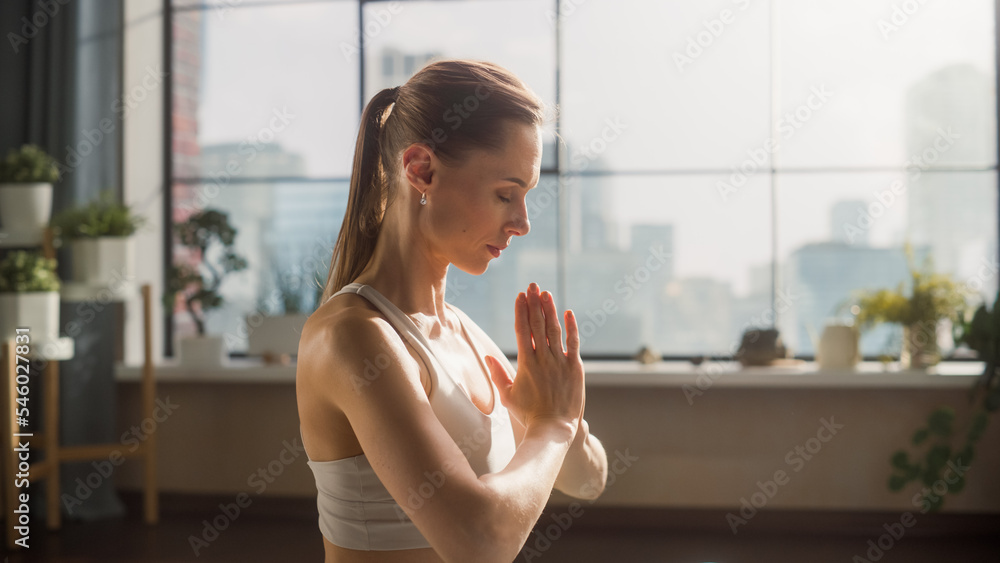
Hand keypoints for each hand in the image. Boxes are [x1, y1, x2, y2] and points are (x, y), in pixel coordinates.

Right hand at [485, 283, 583, 432]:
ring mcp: (560, 361)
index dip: (520, 311)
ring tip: (546, 293)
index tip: (519, 296)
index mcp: (526, 363)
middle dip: (534, 303)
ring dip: (550, 309)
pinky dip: (571, 327)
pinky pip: (573, 342)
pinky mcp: (574, 367)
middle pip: (537, 324)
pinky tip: (568, 313)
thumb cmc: (528, 414)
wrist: (553, 428)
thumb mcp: (508, 395)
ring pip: (554, 329)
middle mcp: (543, 358)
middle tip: (532, 285)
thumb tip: (486, 356)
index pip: (522, 330)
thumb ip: (498, 374)